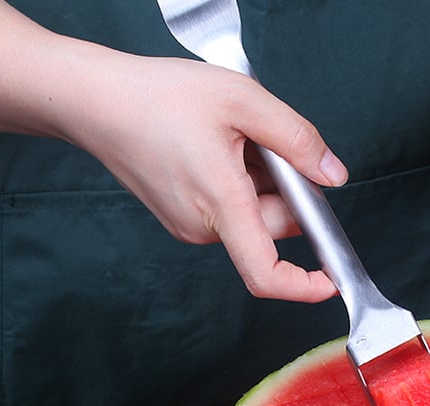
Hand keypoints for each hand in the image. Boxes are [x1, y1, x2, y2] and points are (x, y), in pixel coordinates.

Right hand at [67, 54, 346, 302]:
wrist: (96, 102)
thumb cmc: (158, 97)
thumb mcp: (243, 100)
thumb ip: (297, 140)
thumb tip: (333, 176)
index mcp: (221, 204)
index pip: (266, 274)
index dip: (303, 286)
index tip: (330, 281)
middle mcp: (203, 227)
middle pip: (271, 227)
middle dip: (286, 190)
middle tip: (267, 142)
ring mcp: (190, 226)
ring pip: (252, 216)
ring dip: (260, 183)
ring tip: (232, 138)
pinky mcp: (181, 218)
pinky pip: (229, 210)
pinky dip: (239, 184)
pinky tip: (217, 149)